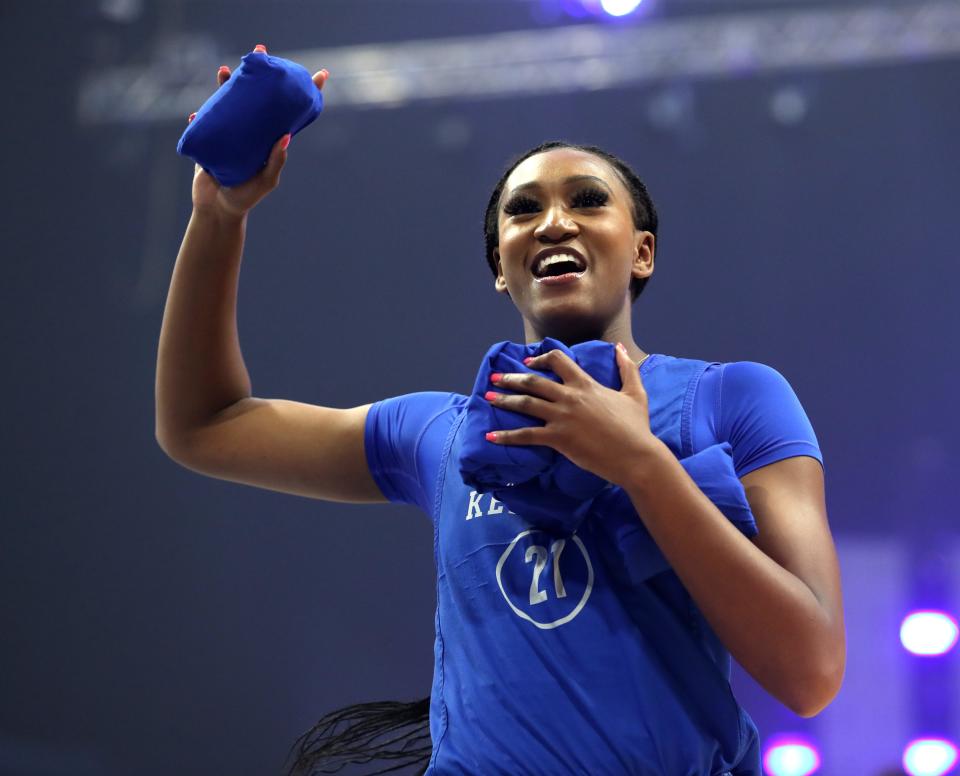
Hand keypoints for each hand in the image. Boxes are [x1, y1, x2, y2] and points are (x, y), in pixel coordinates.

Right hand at [187, 43, 329, 219]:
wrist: (218, 210)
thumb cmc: (246, 197)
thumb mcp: (266, 181)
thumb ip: (276, 161)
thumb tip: (287, 135)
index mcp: (269, 139)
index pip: (290, 111)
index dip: (305, 93)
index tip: (320, 74)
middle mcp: (251, 132)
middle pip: (257, 97)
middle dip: (258, 74)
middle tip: (261, 51)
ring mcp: (229, 134)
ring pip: (228, 103)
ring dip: (225, 85)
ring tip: (225, 70)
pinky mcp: (209, 140)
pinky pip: (203, 123)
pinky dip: (200, 117)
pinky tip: (197, 113)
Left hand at [483, 342, 659, 487]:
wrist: (636, 456)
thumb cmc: (637, 427)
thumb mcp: (635, 393)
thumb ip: (627, 368)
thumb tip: (620, 348)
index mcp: (585, 384)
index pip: (558, 361)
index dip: (540, 359)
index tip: (528, 363)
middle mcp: (570, 397)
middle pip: (533, 381)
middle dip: (511, 378)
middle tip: (495, 378)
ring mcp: (562, 417)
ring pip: (526, 403)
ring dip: (504, 399)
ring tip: (487, 398)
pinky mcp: (558, 438)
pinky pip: (526, 435)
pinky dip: (506, 436)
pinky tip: (491, 437)